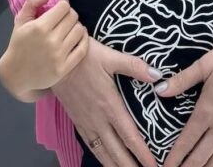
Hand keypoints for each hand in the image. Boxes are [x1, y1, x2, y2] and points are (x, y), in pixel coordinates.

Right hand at [0, 0, 87, 100]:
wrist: (16, 75)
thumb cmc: (18, 44)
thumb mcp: (20, 21)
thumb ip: (32, 2)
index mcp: (40, 27)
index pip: (64, 7)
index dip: (63, 4)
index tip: (60, 8)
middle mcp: (51, 41)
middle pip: (73, 17)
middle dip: (69, 14)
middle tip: (64, 18)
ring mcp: (58, 56)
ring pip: (79, 30)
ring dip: (76, 26)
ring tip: (70, 28)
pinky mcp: (64, 68)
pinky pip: (82, 49)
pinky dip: (84, 39)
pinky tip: (78, 37)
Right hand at [52, 37, 160, 166]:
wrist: (54, 60)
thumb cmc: (84, 57)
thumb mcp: (110, 56)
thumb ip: (134, 66)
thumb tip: (157, 75)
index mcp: (110, 105)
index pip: (129, 136)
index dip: (142, 153)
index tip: (153, 165)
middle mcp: (98, 119)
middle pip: (117, 151)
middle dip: (130, 166)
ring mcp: (86, 122)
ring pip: (102, 152)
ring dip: (115, 166)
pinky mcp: (77, 121)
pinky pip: (90, 145)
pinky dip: (100, 157)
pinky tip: (105, 160)